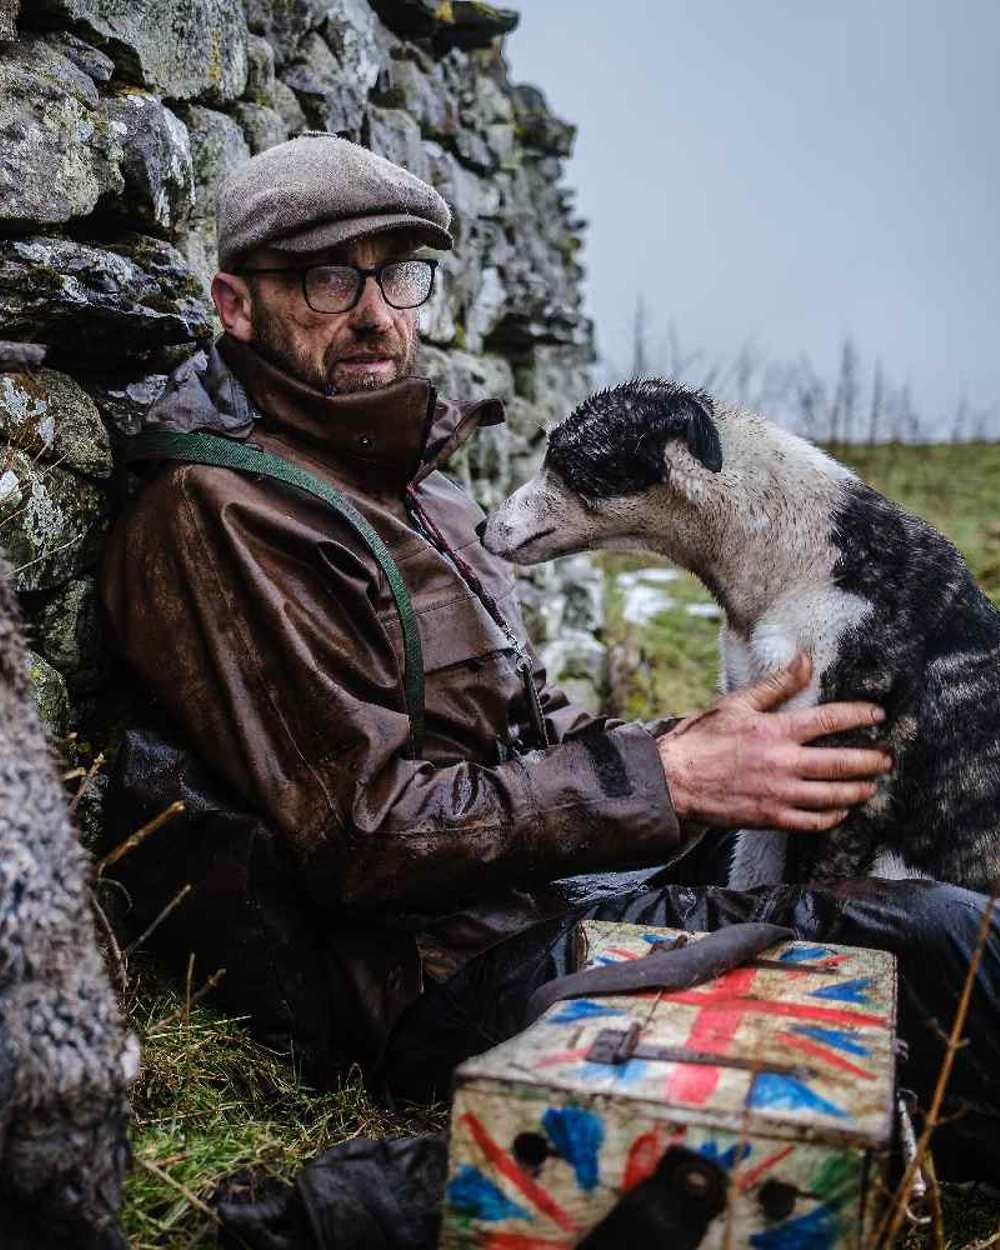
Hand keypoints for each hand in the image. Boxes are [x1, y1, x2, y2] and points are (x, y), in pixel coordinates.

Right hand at [657, 653, 891, 831]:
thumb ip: (775, 685)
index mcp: (776, 731)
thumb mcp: (736, 704)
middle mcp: (783, 763)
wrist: (673, 780)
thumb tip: (805, 661)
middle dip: (871, 760)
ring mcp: (779, 794)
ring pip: (832, 795)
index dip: (859, 715)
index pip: (830, 720)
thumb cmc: (701, 739)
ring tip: (871, 785)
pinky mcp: (771, 817)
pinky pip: (812, 821)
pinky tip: (840, 811)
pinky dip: (832, 817)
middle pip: (841, 763)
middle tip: (888, 758)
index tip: (878, 714)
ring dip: (858, 790)